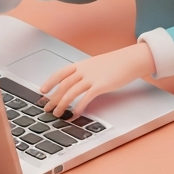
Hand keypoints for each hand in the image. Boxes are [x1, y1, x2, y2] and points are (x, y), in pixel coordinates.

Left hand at [40, 43, 154, 117]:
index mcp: (81, 64)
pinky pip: (85, 98)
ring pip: (71, 92)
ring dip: (62, 104)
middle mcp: (84, 70)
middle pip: (63, 85)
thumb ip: (86, 72)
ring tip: (57, 114)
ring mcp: (92, 77)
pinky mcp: (100, 86)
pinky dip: (78, 107)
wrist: (131, 59)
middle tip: (46, 108)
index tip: (42, 90)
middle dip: (53, 98)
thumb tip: (78, 82)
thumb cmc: (116, 63)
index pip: (60, 73)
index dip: (50, 82)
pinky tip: (74, 114)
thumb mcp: (96, 65)